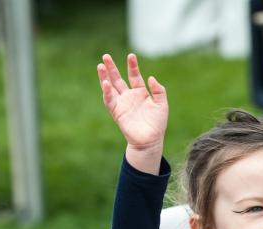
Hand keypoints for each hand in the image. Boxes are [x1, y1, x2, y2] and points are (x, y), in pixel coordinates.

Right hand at [97, 53, 167, 171]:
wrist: (151, 139)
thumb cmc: (158, 123)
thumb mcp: (162, 104)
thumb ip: (159, 90)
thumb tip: (150, 78)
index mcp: (141, 93)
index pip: (134, 76)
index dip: (132, 66)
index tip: (131, 56)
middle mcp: (129, 96)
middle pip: (118, 79)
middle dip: (112, 68)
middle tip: (106, 56)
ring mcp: (122, 104)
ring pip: (111, 87)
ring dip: (105, 77)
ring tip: (100, 66)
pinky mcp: (117, 112)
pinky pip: (109, 100)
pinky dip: (107, 92)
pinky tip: (105, 83)